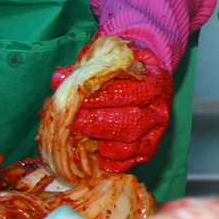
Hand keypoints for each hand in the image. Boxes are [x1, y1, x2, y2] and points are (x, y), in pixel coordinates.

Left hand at [52, 51, 172, 172]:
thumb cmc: (124, 65)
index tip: (78, 98)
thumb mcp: (110, 55)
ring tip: (81, 136)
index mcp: (155, 82)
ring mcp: (155, 133)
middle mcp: (160, 111)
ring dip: (101, 144)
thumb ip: (87, 64)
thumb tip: (58, 78)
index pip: (130, 93)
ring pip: (129, 147)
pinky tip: (92, 150)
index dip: (102, 98)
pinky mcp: (147, 151)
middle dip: (98, 124)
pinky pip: (127, 163)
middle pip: (131, 123)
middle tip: (74, 120)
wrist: (146, 76)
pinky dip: (107, 161)